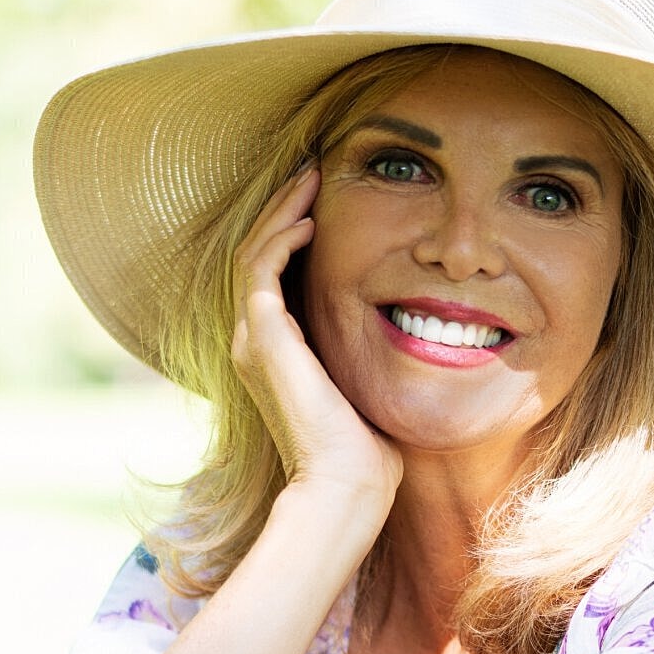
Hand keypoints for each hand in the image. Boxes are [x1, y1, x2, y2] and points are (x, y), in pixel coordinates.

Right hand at [231, 167, 402, 517]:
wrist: (346, 481)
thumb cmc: (366, 448)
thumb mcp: (363, 385)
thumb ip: (362, 354)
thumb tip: (401, 334)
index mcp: (273, 352)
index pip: (271, 275)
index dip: (291, 233)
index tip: (323, 204)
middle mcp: (254, 342)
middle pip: (255, 254)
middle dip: (283, 209)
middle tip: (312, 172)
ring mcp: (253, 339)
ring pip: (253, 252)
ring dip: (281, 211)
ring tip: (311, 179)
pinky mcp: (264, 338)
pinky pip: (261, 269)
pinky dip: (282, 239)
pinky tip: (312, 220)